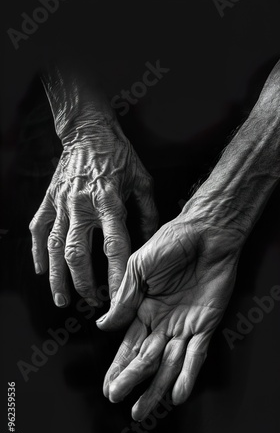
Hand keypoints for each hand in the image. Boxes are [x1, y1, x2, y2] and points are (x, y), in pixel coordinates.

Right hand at [29, 112, 157, 307]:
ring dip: (56, 277)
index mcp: (109, 202)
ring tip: (61, 300)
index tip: (120, 298)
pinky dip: (38, 252)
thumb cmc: (120, 156)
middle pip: (78, 254)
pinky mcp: (49, 200)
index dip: (116, 276)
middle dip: (84, 283)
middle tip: (91, 301)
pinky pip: (39, 230)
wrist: (88, 130)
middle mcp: (82, 206)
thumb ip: (149, 213)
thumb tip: (151, 243)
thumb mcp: (142, 181)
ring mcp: (61, 204)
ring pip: (54, 247)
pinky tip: (40, 270)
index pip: (114, 247)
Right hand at [97, 212, 243, 419]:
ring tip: (142, 411)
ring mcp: (185, 325)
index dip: (118, 367)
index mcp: (144, 309)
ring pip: (169, 363)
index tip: (108, 387)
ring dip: (157, 387)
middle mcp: (163, 322)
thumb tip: (102, 326)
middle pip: (145, 359)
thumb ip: (124, 298)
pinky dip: (188, 374)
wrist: (206, 231)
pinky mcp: (206, 324)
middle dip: (132, 380)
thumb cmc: (172, 240)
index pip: (128, 345)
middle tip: (118, 400)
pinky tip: (178, 394)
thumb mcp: (139, 266)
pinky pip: (197, 354)